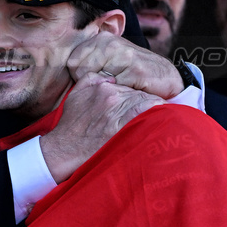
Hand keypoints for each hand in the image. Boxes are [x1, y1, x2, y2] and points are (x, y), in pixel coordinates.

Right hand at [39, 75, 163, 182]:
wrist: (64, 148)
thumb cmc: (69, 125)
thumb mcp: (75, 95)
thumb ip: (90, 80)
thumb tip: (109, 79)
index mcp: (102, 87)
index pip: (130, 87)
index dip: (138, 96)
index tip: (144, 104)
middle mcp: (110, 94)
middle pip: (139, 94)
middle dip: (146, 102)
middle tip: (153, 112)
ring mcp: (116, 109)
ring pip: (145, 101)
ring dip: (154, 107)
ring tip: (161, 114)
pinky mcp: (120, 124)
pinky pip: (145, 111)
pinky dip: (155, 111)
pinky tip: (162, 114)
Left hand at [66, 30, 182, 98]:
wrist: (166, 79)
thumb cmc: (132, 75)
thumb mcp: (108, 64)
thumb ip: (87, 64)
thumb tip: (58, 73)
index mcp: (101, 39)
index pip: (72, 62)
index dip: (80, 77)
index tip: (100, 79)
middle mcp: (110, 42)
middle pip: (80, 70)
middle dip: (92, 83)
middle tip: (112, 83)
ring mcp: (123, 54)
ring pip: (96, 79)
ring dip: (107, 89)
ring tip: (121, 85)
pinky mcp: (135, 69)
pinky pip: (114, 87)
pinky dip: (120, 93)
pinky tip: (130, 89)